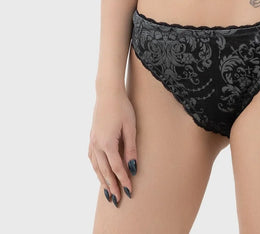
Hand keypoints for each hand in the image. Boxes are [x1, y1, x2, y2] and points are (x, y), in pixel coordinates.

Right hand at [88, 88, 137, 205]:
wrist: (108, 92)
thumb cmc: (122, 107)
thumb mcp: (130, 127)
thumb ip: (131, 148)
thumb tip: (133, 166)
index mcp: (107, 143)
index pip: (117, 168)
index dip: (124, 180)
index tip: (129, 191)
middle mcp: (97, 145)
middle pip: (104, 171)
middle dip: (112, 186)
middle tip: (117, 200)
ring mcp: (92, 141)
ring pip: (96, 167)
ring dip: (102, 180)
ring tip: (108, 192)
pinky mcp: (92, 136)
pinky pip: (92, 158)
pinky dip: (96, 168)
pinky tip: (99, 172)